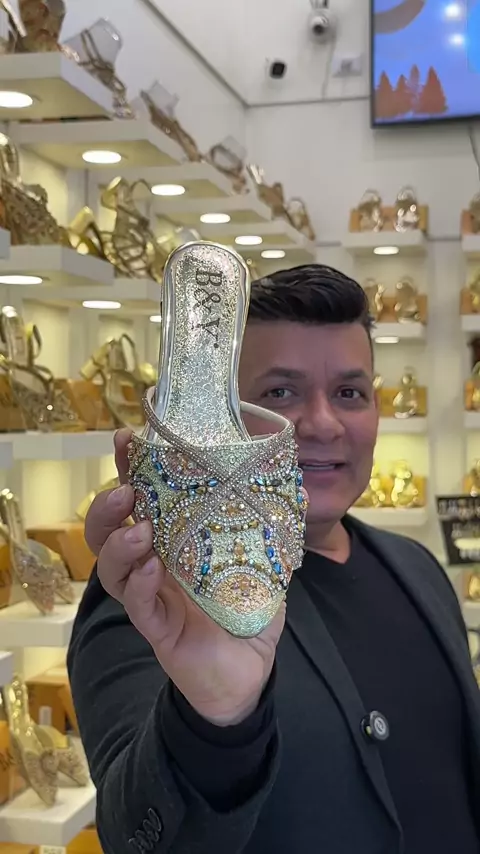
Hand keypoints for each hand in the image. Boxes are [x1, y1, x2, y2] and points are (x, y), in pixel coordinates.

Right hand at [85, 429, 284, 725]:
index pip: (141, 498)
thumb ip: (272, 527)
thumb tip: (299, 486)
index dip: (129, 468)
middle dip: (107, 504)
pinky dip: (139, 583)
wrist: (250, 670)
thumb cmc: (248, 609)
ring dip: (120, 542)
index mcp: (172, 540)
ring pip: (112, 567)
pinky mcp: (157, 628)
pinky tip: (149, 568)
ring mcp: (151, 596)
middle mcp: (152, 563)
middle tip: (126, 489)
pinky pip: (137, 604)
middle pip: (109, 530)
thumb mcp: (263, 561)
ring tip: (139, 528)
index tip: (127, 438)